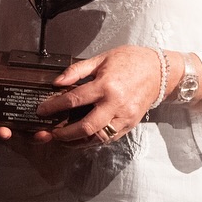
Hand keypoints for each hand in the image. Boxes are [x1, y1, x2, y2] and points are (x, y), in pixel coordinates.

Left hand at [33, 45, 164, 146]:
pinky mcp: (130, 124)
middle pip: (85, 127)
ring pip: (98, 138)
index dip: (54, 107)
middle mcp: (115, 104)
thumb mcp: (102, 58)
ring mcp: (124, 117)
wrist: (159, 71)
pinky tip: (83, 138)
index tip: (42, 111)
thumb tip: (57, 81)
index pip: (74, 100)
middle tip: (52, 132)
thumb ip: (77, 70)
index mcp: (106, 85)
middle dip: (65, 134)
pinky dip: (94, 141)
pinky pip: (109, 138)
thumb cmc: (131, 60)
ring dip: (78, 142)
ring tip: (64, 139)